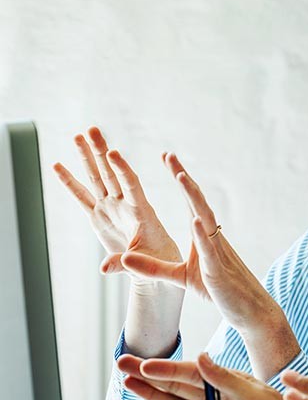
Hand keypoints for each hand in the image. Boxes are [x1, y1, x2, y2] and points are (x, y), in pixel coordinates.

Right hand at [53, 127, 181, 282]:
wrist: (155, 265)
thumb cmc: (158, 261)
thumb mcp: (146, 264)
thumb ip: (125, 263)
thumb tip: (103, 269)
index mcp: (142, 212)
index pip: (131, 185)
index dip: (122, 169)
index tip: (114, 152)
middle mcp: (124, 205)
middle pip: (111, 173)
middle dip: (101, 152)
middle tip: (92, 129)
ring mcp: (111, 208)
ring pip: (97, 179)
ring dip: (87, 158)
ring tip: (77, 136)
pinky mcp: (99, 217)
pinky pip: (81, 197)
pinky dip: (69, 183)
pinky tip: (58, 166)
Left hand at [118, 153, 283, 345]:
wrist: (249, 310)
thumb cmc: (219, 291)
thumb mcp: (180, 277)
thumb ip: (153, 268)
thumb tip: (125, 258)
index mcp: (204, 236)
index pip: (190, 202)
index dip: (180, 179)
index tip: (167, 158)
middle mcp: (212, 237)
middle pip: (197, 202)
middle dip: (183, 178)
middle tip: (169, 155)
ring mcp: (217, 252)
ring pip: (205, 218)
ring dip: (193, 197)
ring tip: (180, 177)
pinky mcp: (218, 270)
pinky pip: (210, 249)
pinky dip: (202, 233)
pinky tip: (195, 219)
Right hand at [119, 352, 307, 399]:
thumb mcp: (257, 399)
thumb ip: (226, 381)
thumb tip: (200, 357)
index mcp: (233, 384)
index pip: (194, 373)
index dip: (169, 368)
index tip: (146, 364)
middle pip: (179, 386)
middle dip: (151, 375)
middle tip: (122, 363)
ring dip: (152, 397)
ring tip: (127, 385)